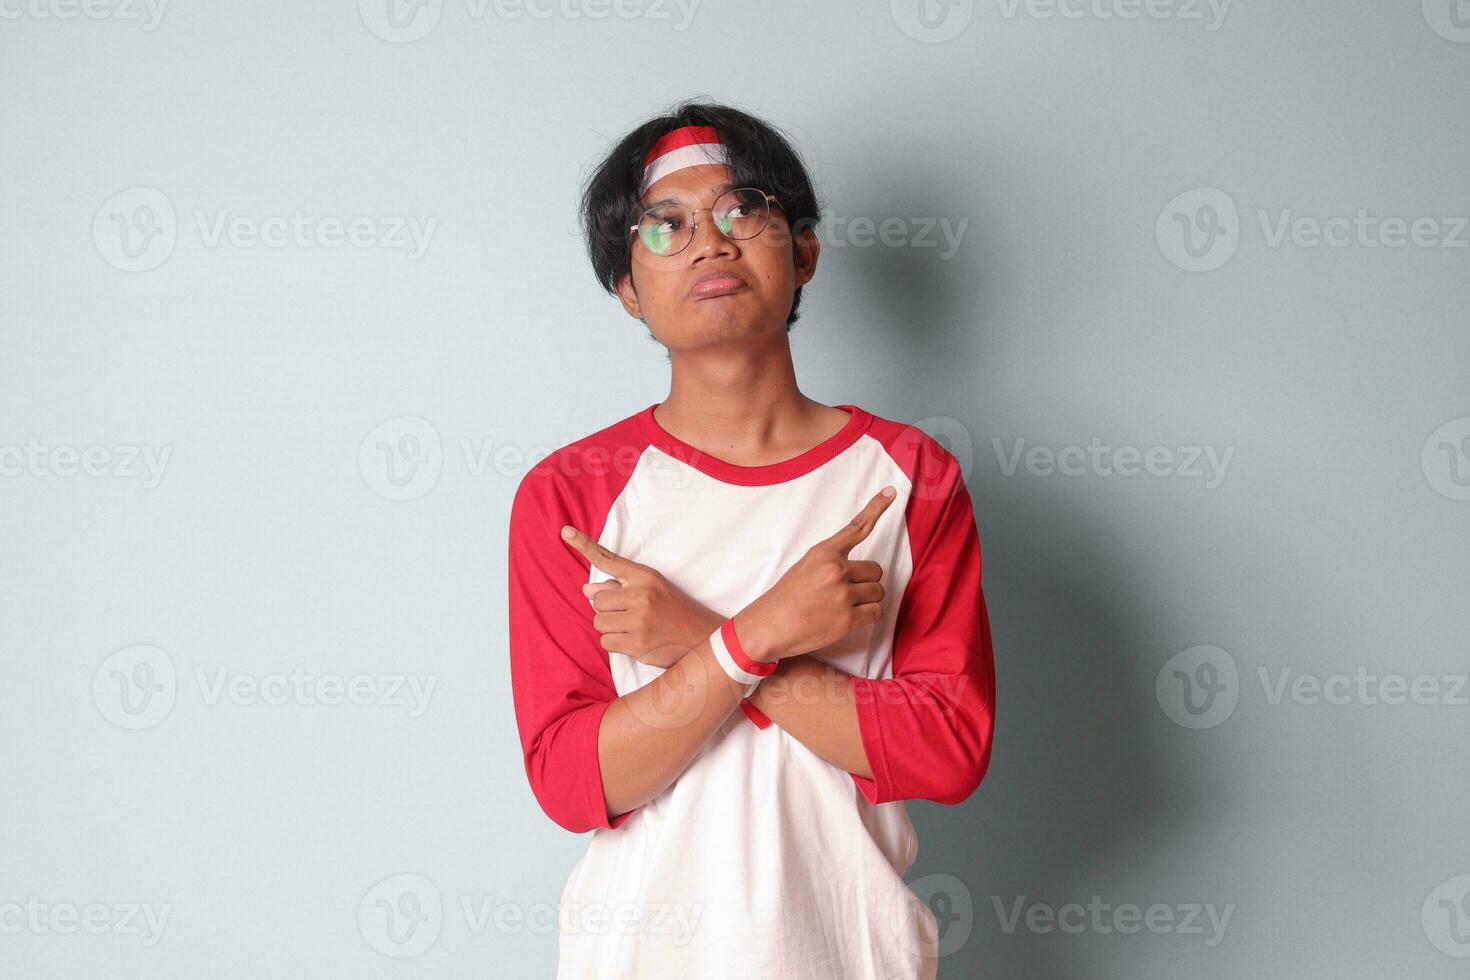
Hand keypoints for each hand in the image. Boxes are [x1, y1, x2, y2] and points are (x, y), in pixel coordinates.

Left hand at [561, 525, 723, 668]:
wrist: (702, 637)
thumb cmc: (674, 611)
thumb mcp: (653, 590)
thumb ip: (620, 587)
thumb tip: (587, 590)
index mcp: (645, 577)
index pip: (608, 559)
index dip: (584, 545)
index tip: (565, 531)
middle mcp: (642, 595)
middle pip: (598, 601)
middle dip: (608, 610)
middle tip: (630, 615)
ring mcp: (639, 621)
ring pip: (599, 623)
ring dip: (611, 628)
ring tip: (634, 628)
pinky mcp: (637, 644)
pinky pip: (606, 643)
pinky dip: (616, 644)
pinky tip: (635, 641)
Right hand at [731, 486, 895, 663]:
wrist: (770, 626)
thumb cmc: (787, 597)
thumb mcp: (806, 566)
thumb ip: (832, 561)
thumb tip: (858, 569)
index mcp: (824, 553)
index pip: (857, 527)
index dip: (877, 508)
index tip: (891, 492)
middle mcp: (836, 570)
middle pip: (876, 570)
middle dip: (866, 582)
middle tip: (845, 592)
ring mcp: (842, 594)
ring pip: (878, 592)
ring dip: (867, 600)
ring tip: (842, 606)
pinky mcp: (847, 619)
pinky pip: (876, 612)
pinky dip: (867, 616)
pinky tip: (848, 618)